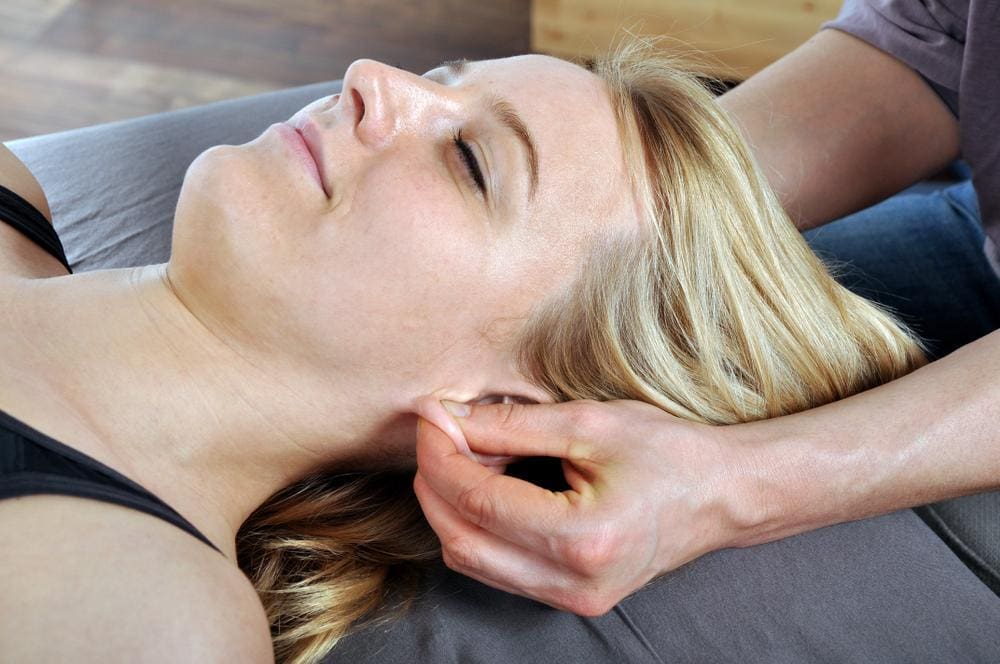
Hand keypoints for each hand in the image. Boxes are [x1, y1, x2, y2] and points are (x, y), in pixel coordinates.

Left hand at [413, 399, 755, 614]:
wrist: (723, 495)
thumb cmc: (670, 453)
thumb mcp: (591, 424)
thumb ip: (511, 424)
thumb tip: (447, 417)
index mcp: (582, 538)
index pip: (477, 501)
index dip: (440, 456)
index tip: (431, 416)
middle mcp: (573, 583)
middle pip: (462, 540)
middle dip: (435, 482)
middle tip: (438, 431)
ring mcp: (573, 600)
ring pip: (472, 562)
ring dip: (450, 507)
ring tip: (461, 455)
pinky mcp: (573, 600)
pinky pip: (498, 571)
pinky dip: (477, 528)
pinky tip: (484, 487)